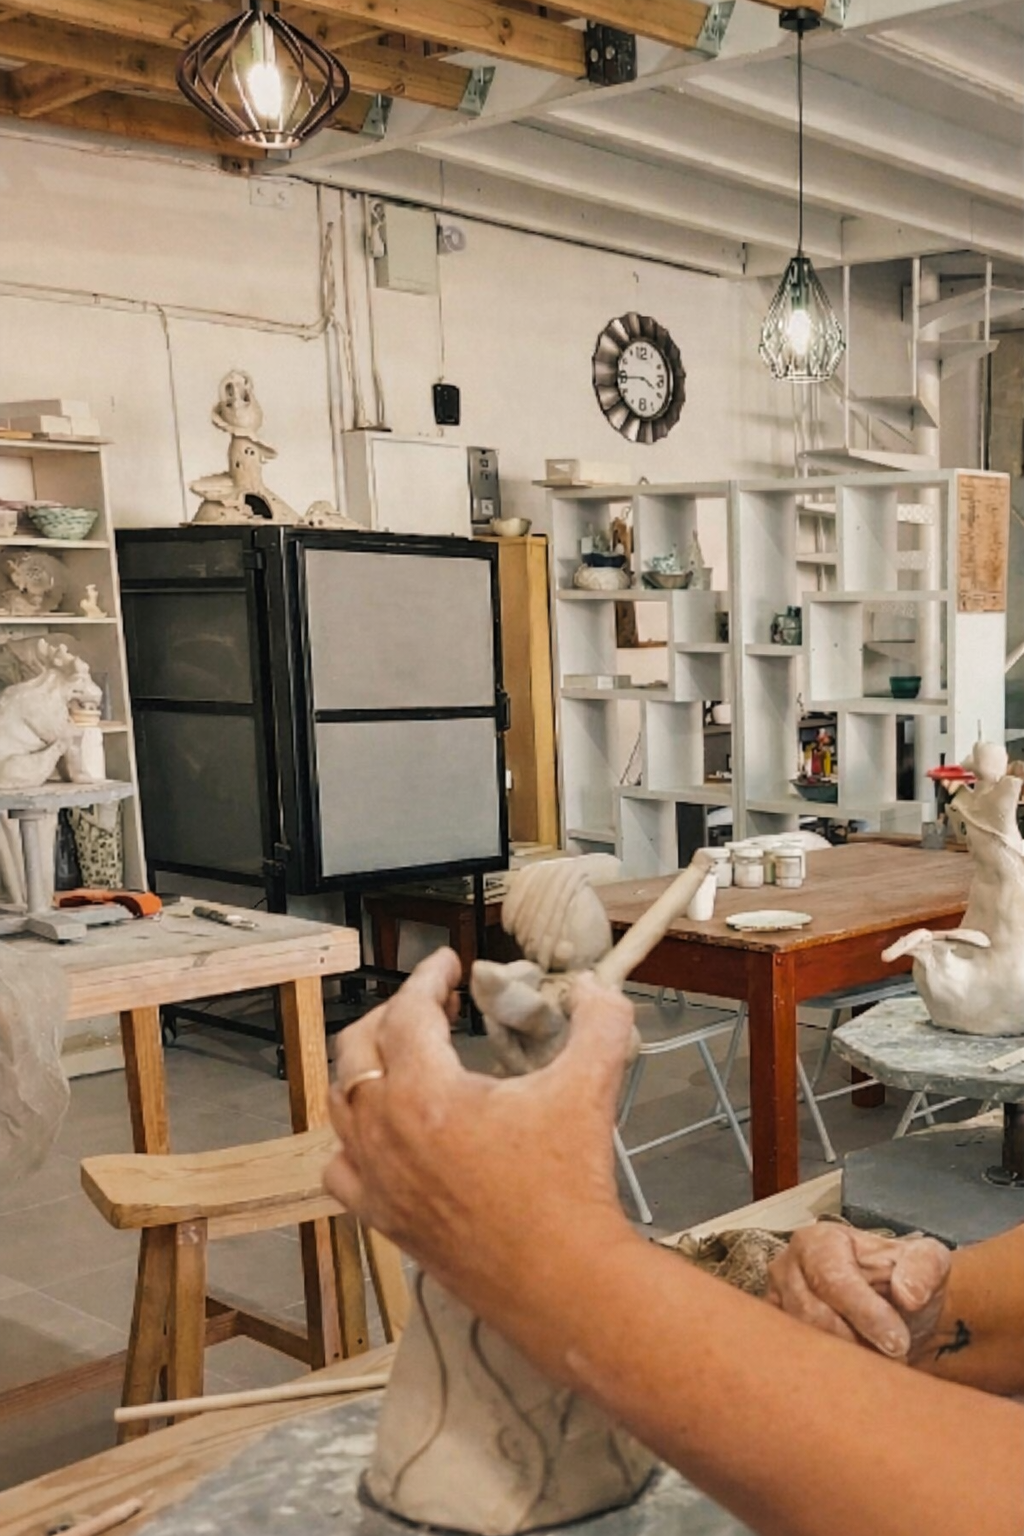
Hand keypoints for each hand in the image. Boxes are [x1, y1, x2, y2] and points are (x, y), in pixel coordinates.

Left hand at [324, 950, 635, 1312]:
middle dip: (392, 1014)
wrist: (560, 1279)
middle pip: (359, 1048)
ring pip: (342, 1103)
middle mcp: (385, 1130)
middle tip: (433, 1004)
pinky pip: (341, 1165)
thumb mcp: (590, 1087)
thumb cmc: (568, 1182)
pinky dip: (354, 1137)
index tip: (450, 963)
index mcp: (425, 1090)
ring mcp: (376, 1178)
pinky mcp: (381, 1218)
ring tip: (404, 1056)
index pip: (406, 1011)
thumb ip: (599, 1024)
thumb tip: (597, 987)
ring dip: (367, 1067)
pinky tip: (384, 1132)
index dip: (427, 977)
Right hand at [765, 1224, 950, 1361]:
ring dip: (846, 1362)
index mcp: (818, 1241)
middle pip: (812, 1315)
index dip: (866, 1313)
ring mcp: (775, 1305)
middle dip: (858, 1344)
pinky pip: (795, 1364)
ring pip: (803, 1345)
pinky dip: (828, 1375)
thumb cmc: (904, 1281)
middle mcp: (786, 1269)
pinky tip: (856, 1376)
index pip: (832, 1279)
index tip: (899, 1342)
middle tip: (896, 1359)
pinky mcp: (776, 1338)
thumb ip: (924, 1269)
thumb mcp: (929, 1262)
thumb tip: (908, 1294)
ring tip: (880, 1363)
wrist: (893, 1309)